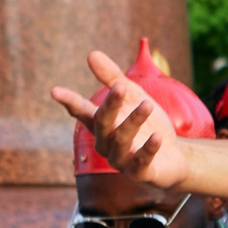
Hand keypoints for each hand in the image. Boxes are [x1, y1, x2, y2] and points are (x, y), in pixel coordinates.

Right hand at [54, 51, 195, 189]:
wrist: (172, 158)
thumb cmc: (147, 126)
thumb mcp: (133, 97)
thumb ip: (112, 78)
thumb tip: (91, 54)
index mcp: (102, 125)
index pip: (83, 112)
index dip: (70, 102)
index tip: (54, 91)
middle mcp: (106, 144)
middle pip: (103, 123)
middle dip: (110, 105)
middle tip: (121, 86)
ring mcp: (121, 160)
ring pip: (121, 140)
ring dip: (133, 122)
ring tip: (147, 105)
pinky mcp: (139, 173)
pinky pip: (141, 162)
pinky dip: (148, 150)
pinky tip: (157, 137)